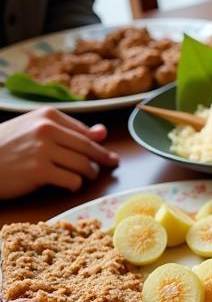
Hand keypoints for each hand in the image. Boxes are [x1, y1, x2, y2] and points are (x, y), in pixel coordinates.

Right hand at [0, 108, 117, 198]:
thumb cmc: (5, 145)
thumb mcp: (34, 129)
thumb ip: (68, 130)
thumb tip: (102, 133)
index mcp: (48, 116)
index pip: (85, 132)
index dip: (99, 146)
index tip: (109, 155)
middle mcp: (47, 129)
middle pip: (89, 148)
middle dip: (103, 159)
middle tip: (111, 165)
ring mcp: (43, 150)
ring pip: (84, 165)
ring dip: (88, 174)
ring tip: (82, 177)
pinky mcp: (39, 171)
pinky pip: (72, 181)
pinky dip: (75, 185)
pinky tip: (69, 185)